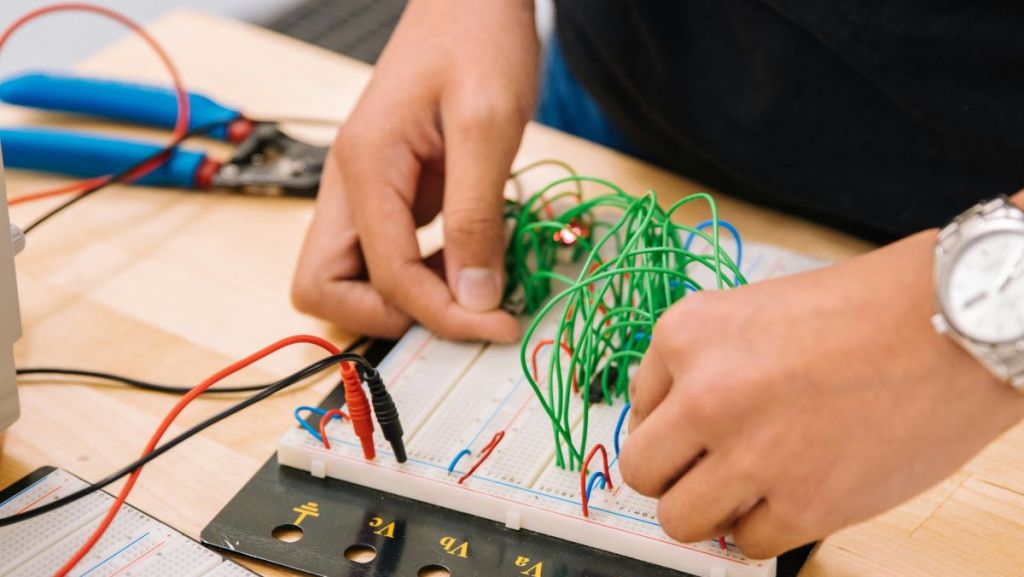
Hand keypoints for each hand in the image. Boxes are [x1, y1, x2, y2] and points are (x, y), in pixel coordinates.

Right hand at [292, 0, 537, 340]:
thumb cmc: (477, 39)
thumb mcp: (488, 126)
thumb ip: (476, 217)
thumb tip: (474, 299)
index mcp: (364, 166)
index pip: (385, 277)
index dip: (441, 314)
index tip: (497, 325)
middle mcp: (349, 183)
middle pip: (324, 288)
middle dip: (390, 315)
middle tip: (460, 311)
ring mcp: (363, 188)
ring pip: (349, 277)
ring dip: (405, 298)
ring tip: (474, 287)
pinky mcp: (388, 190)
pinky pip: (384, 254)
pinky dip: (420, 273)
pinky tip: (469, 259)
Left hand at [619, 230, 1023, 558]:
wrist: (953, 324)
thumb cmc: (865, 310)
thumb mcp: (752, 312)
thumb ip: (702, 365)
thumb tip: (673, 426)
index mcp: (685, 335)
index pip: (638, 408)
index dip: (673, 422)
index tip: (703, 427)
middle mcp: (704, 395)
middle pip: (642, 471)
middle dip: (674, 475)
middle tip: (711, 468)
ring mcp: (750, 454)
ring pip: (680, 520)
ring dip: (710, 511)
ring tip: (749, 488)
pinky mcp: (803, 505)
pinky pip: (747, 544)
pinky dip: (764, 529)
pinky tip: (793, 496)